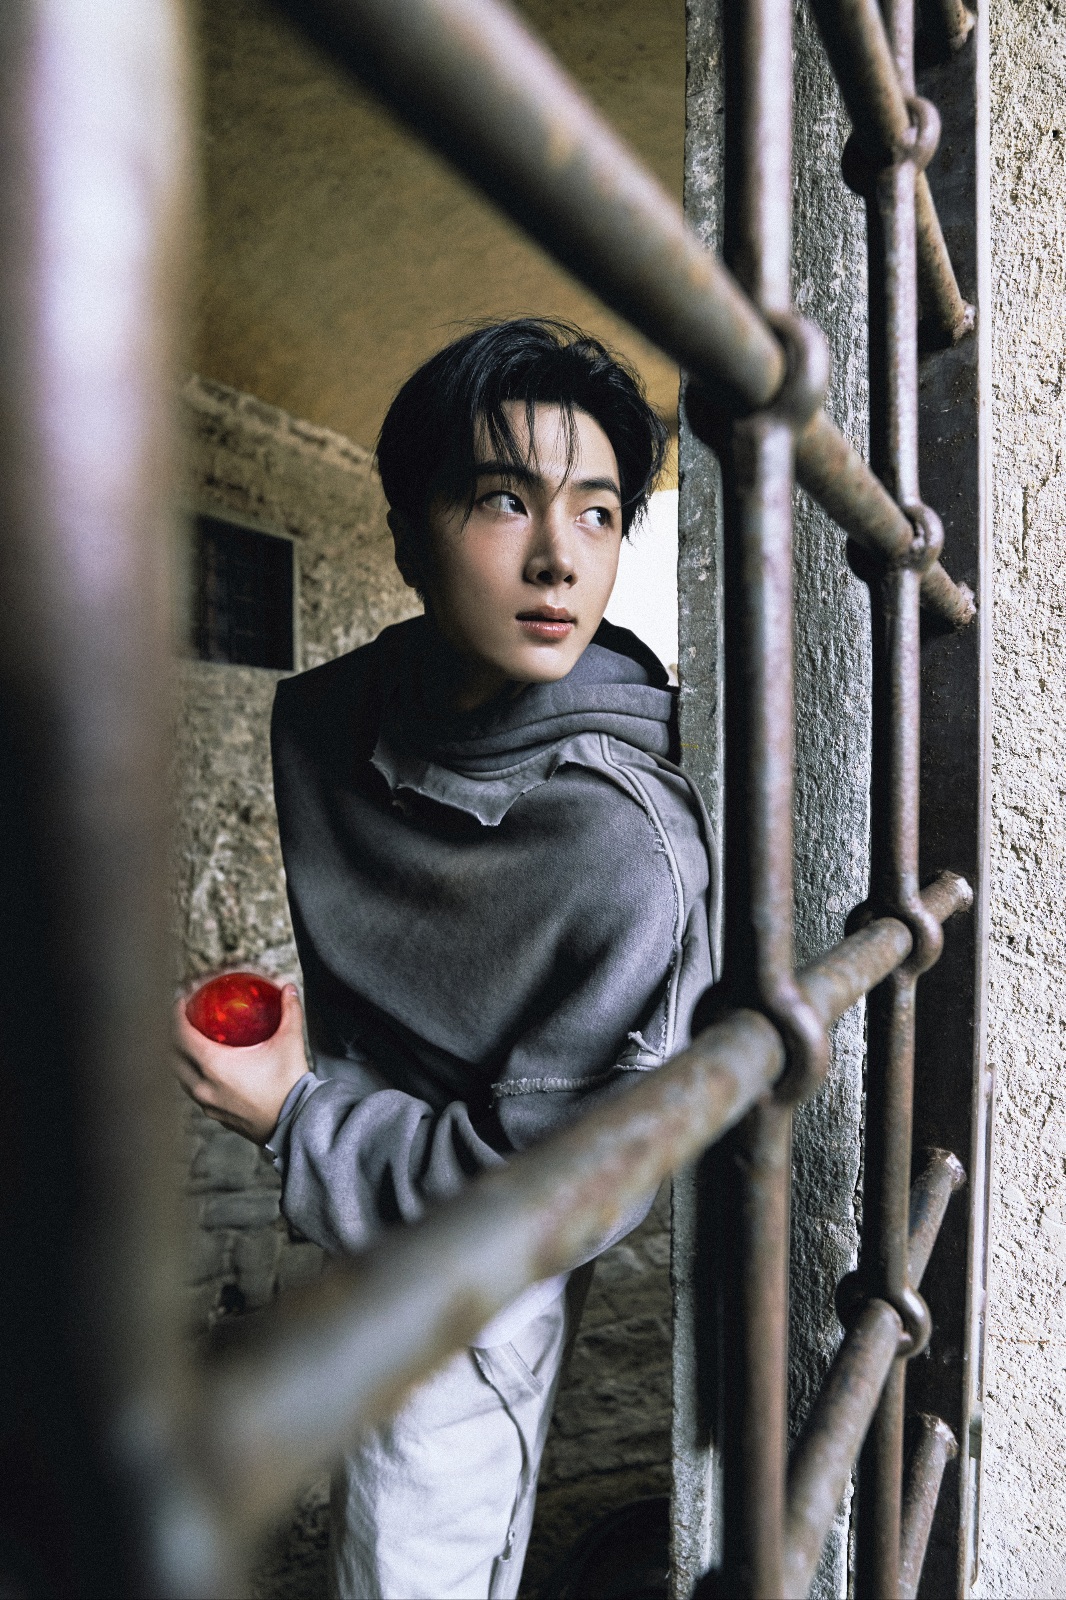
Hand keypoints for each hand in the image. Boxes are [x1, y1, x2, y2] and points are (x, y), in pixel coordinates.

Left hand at [174, 982, 309, 1143]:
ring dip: (179, 1056)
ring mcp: (206, 1102)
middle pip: (171, 1056)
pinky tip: (205, 1068)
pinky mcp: (214, 1114)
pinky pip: (193, 1090)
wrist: (295, 1124)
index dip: (176, 1015)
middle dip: (172, 1034)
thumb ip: (289, 1012)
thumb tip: (288, 988)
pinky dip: (191, 1074)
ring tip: (190, 1041)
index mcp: (214, 1065)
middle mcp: (203, 1085)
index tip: (181, 1001)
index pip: (180, 1035)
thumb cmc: (289, 1086)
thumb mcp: (290, 1042)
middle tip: (183, 1019)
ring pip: (179, 1076)